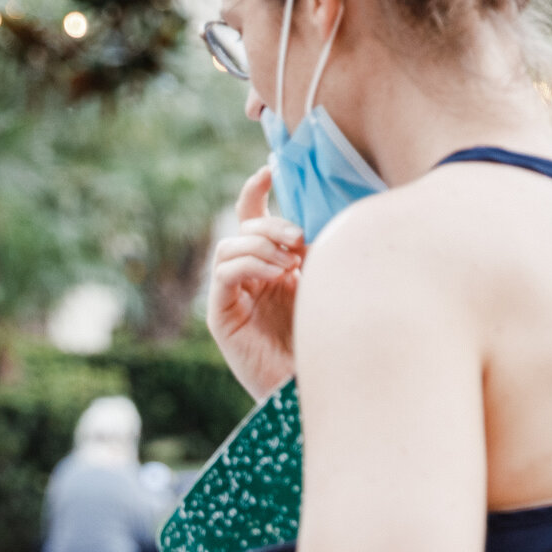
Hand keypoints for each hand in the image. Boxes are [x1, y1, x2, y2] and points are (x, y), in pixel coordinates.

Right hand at [207, 166, 303, 400]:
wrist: (320, 380)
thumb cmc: (329, 332)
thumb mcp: (326, 278)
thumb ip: (316, 248)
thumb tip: (317, 213)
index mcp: (271, 263)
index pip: (252, 218)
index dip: (255, 192)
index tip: (269, 171)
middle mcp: (249, 277)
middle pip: (243, 228)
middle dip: (270, 225)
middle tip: (299, 238)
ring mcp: (233, 296)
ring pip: (230, 247)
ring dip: (261, 246)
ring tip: (290, 262)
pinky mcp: (222, 316)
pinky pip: (224, 274)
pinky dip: (249, 265)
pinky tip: (276, 274)